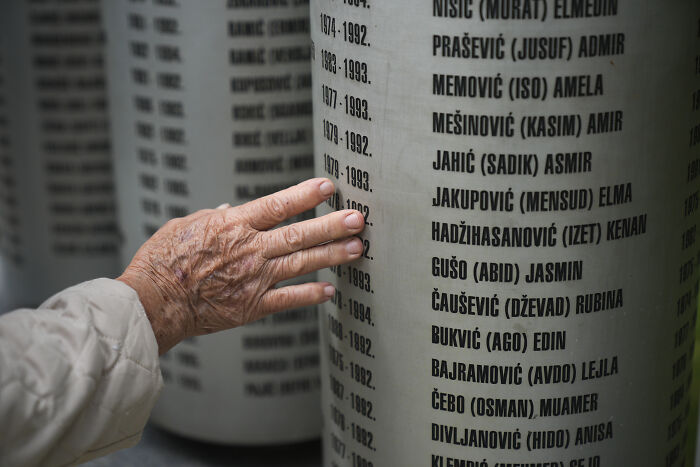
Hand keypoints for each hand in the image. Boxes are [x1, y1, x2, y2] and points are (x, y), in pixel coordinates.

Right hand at [117, 178, 363, 353]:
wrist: (154, 303)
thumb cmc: (163, 261)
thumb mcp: (185, 225)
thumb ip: (214, 216)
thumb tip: (232, 207)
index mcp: (233, 225)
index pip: (277, 205)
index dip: (304, 195)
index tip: (328, 187)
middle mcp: (249, 250)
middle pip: (298, 234)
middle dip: (331, 226)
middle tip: (358, 219)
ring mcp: (253, 279)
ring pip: (300, 264)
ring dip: (331, 256)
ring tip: (356, 249)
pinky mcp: (251, 306)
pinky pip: (287, 299)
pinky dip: (310, 295)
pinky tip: (329, 290)